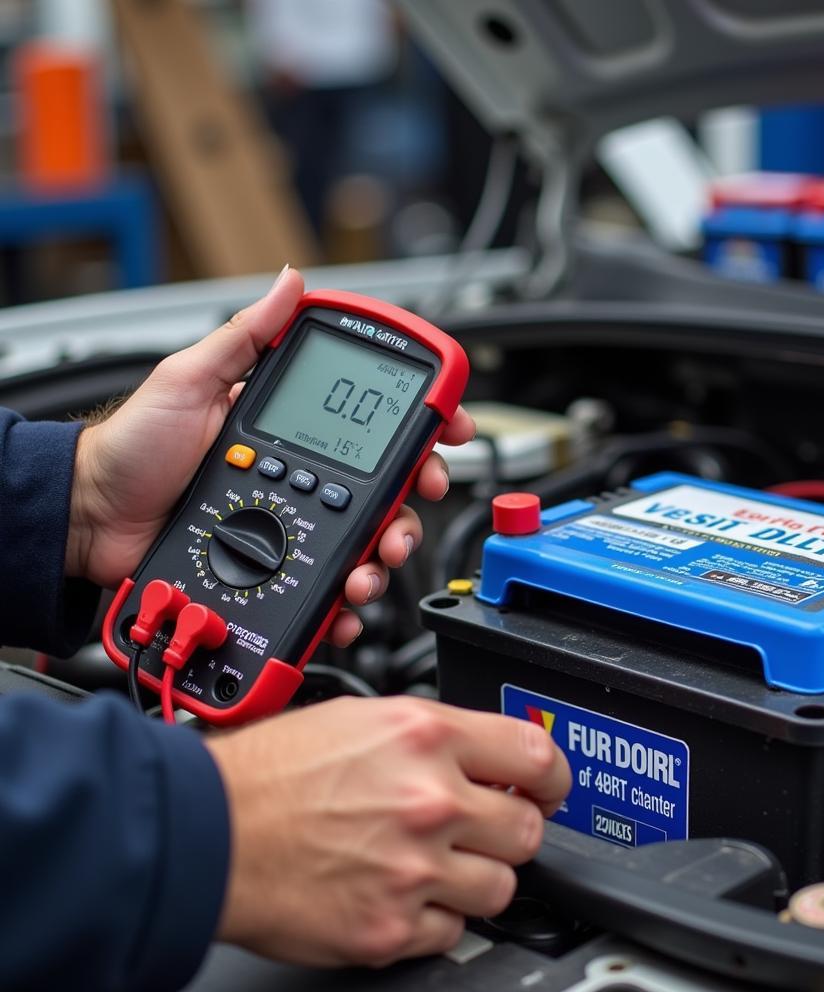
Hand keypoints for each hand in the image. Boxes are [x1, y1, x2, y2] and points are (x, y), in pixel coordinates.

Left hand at [66, 267, 474, 645]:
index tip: (450, 427)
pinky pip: (330, 582)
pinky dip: (349, 595)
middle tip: (417, 499)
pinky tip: (349, 598)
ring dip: (388, 549)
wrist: (93, 519)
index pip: (373, 420)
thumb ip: (244, 336)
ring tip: (376, 560)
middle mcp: (304, 475)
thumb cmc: (134, 446)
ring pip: (368, 537)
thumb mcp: (190, 379)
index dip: (422, 422)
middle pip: (386, 484)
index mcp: (293, 429)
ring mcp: (294, 523)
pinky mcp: (281, 566)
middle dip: (416, 494)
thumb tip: (290, 281)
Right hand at [208, 696, 571, 965]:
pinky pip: (453, 930)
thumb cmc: (271, 772)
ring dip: (477, 876)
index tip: (549, 786)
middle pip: (528, 829)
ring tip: (434, 863)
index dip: (552, 775)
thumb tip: (484, 756)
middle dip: (509, 828)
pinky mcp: (391, 927)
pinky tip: (401, 892)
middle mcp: (430, 799)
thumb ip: (434, 736)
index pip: (536, 755)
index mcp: (425, 736)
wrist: (208, 830)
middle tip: (482, 827)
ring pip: (501, 886)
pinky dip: (436, 916)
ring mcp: (415, 868)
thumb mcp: (362, 718)